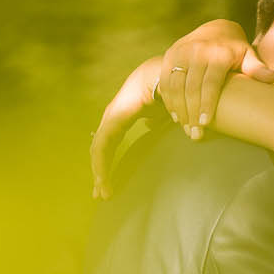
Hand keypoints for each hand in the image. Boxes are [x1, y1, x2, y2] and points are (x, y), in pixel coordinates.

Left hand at [90, 57, 160, 198]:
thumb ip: (154, 120)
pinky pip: (102, 146)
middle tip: (101, 195)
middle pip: (101, 150)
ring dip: (99, 173)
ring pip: (98, 151)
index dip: (109, 164)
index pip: (110, 144)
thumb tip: (149, 125)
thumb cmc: (173, 92)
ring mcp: (111, 117)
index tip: (110, 185)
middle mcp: (113, 117)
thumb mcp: (162, 113)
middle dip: (101, 173)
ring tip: (103, 193)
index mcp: (123, 116)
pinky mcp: (113, 120)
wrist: (175, 78)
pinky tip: (103, 179)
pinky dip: (101, 165)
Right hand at [157, 18, 273, 137]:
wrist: (215, 28)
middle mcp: (198, 51)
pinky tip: (175, 116)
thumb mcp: (248, 55)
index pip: (210, 83)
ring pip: (176, 86)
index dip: (206, 104)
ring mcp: (181, 52)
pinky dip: (168, 100)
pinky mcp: (170, 55)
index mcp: (218, 53)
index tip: (204, 123)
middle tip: (195, 134)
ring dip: (179, 110)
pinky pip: (165, 81)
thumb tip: (273, 78)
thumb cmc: (234, 50)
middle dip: (191, 113)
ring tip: (186, 128)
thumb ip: (257, 68)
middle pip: (191, 88)